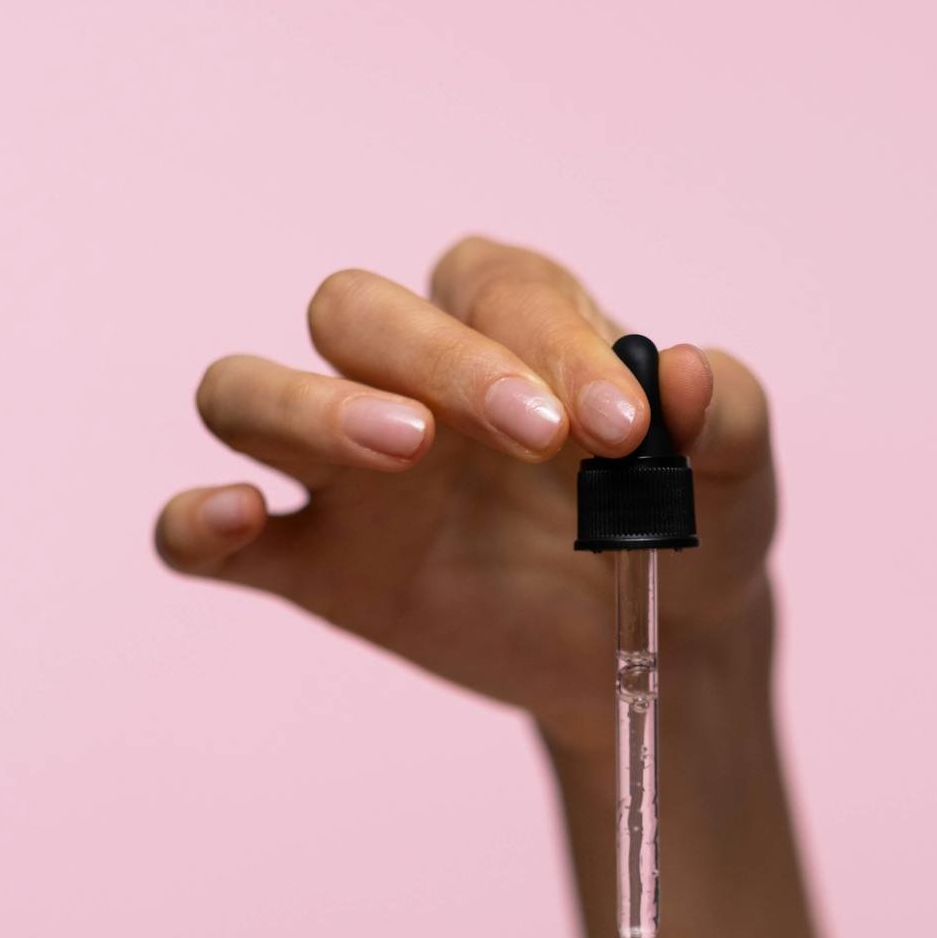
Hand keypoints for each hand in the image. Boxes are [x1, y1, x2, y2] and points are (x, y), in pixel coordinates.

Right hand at [155, 237, 775, 752]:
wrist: (658, 649)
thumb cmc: (689, 532)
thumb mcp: (741, 478)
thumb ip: (730, 414)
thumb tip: (684, 372)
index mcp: (506, 323)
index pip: (492, 288)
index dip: (549, 340)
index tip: (621, 431)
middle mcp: (406, 376)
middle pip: (350, 309)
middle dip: (433, 356)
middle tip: (531, 438)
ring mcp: (344, 471)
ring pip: (246, 392)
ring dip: (307, 407)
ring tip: (403, 452)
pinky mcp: (311, 562)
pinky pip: (203, 536)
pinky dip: (195, 524)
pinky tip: (236, 522)